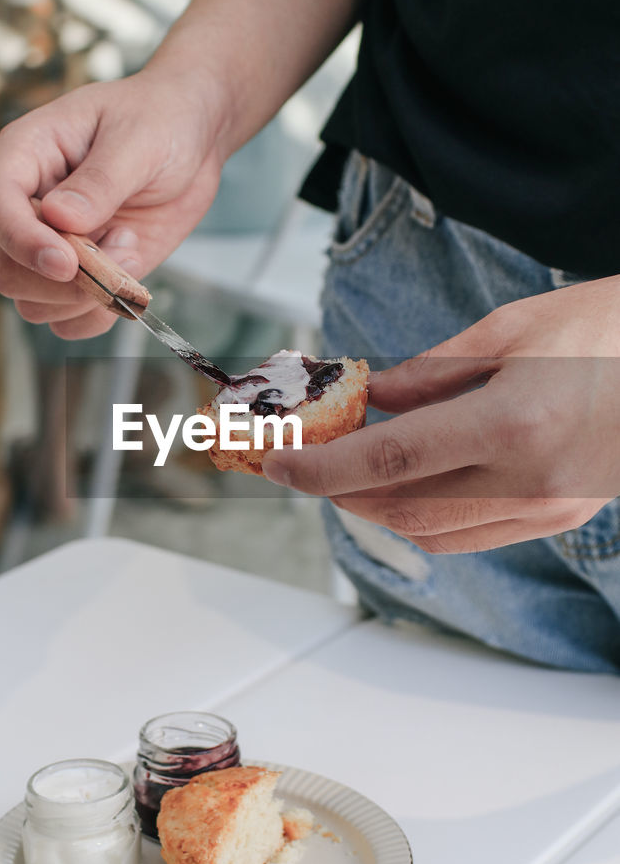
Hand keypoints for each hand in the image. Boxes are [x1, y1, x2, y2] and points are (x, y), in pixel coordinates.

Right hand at [0, 69, 224, 338]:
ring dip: (87, 296)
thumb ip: (100, 180)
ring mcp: (52, 245)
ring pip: (33, 303)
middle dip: (64, 280)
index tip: (66, 262)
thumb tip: (60, 218)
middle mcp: (28, 206)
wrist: (191, 139)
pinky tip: (131, 276)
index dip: (21, 241)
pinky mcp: (81, 274)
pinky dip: (100, 314)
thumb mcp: (139, 138)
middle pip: (8, 269)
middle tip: (122, 248)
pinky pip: (69, 320)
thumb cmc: (159, 119)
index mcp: (25, 155)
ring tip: (129, 247)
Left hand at [262, 277, 619, 551]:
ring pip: (434, 533)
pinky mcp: (561, 517)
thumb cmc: (609, 327)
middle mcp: (530, 479)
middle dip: (339, 491)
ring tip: (345, 472)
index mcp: (513, 422)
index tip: (278, 463)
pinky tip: (406, 485)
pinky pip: (472, 536)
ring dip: (377, 509)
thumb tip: (370, 395)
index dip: (321, 466)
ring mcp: (550, 508)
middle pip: (402, 507)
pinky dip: (425, 518)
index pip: (388, 459)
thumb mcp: (512, 328)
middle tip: (302, 466)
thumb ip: (430, 371)